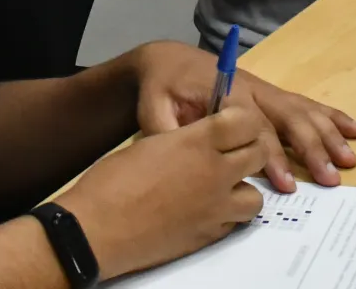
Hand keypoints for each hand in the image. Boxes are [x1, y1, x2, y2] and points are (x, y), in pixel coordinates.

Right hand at [54, 106, 267, 276]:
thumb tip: (196, 142)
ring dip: (243, 188)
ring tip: (222, 188)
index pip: (246, 121)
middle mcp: (215, 172)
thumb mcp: (150, 144)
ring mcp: (215, 207)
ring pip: (255, 196)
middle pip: (258, 153)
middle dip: (250, 150)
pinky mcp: (209, 235)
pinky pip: (234, 222)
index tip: (233, 124)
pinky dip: (227, 215)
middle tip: (232, 153)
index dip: (242, 121)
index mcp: (197, 141)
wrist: (97, 230)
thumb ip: (182, 141)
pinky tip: (206, 211)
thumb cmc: (111, 182)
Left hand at [130, 42, 355, 189]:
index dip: (272, 156)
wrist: (169, 60)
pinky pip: (305, 104)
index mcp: (225, 91)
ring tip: (349, 159)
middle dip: (311, 148)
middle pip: (288, 117)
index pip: (255, 127)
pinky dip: (331, 116)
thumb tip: (182, 159)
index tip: (285, 183)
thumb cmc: (161, 88)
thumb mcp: (152, 108)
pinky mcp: (271, 94)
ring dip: (328, 134)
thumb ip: (166, 133)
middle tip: (329, 177)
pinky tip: (354, 129)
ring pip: (302, 111)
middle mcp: (252, 89)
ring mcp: (265, 90)